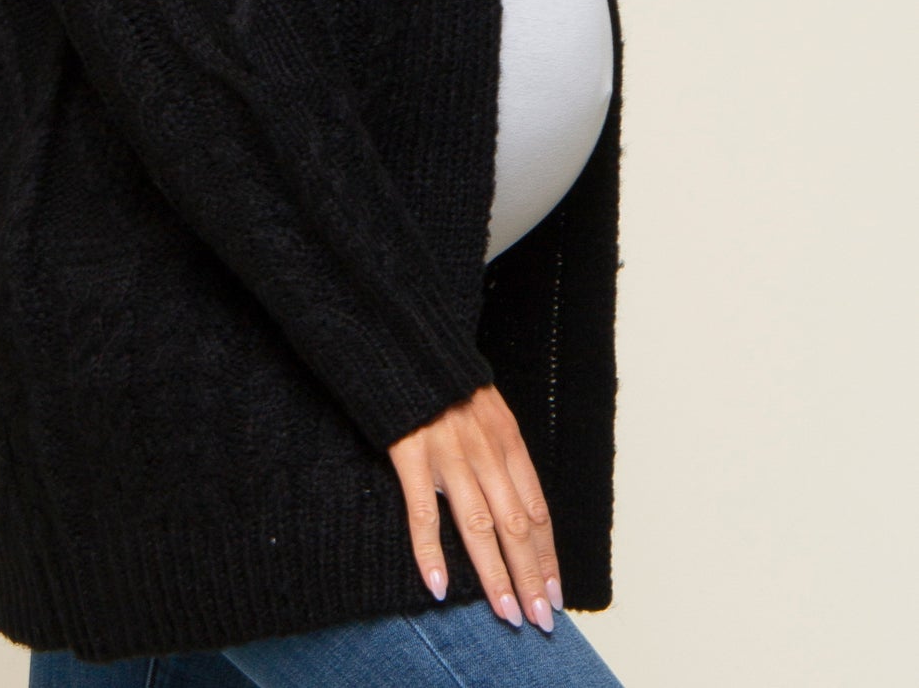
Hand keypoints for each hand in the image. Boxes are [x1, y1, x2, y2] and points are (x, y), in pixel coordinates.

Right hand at [387, 382, 561, 630]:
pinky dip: (431, 551)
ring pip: (479, 527)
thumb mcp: (490, 409)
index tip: (555, 593)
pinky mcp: (411, 456)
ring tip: (508, 613)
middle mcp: (486, 452)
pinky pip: (423, 512)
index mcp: (508, 441)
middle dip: (531, 576)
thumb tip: (517, 503)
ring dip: (496, 575)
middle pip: (516, 526)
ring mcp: (449, 455)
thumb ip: (503, 453)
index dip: (547, 555)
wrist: (407, 342)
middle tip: (541, 619)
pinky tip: (438, 586)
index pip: (536, 510)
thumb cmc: (447, 381)